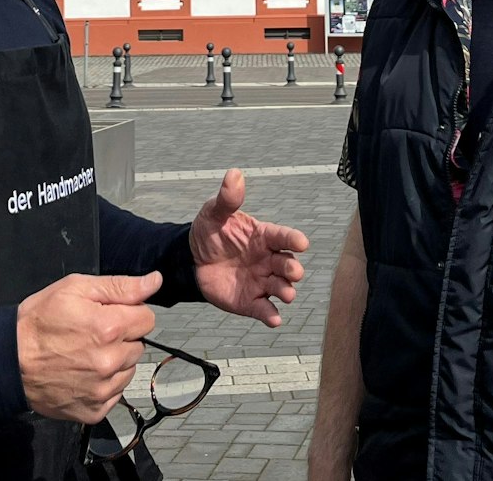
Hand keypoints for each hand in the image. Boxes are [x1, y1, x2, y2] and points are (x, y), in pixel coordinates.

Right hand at [16, 272, 160, 424]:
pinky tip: (82, 374)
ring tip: (84, 354)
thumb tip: (153, 281)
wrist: (8, 362)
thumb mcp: (75, 288)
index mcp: (109, 328)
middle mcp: (110, 362)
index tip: (109, 315)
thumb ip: (120, 286)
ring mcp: (103, 389)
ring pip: (129, 370)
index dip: (129, 313)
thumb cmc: (37, 323)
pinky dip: (103, 385)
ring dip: (114, 362)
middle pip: (139, 345)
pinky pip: (115, 394)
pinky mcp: (94, 410)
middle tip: (91, 334)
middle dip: (121, 337)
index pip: (148, 319)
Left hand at [190, 169, 310, 326]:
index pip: (283, 237)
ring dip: (286, 291)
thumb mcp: (214, 212)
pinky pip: (264, 310)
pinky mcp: (250, 301)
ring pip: (281, 288)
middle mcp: (267, 260)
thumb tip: (234, 174)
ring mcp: (260, 282)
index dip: (292, 239)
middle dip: (293, 269)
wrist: (191, 259)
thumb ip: (227, 198)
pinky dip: (271, 315)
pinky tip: (273, 319)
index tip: (301, 243)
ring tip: (286, 294)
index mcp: (263, 237)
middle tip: (293, 272)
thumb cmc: (209, 232)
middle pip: (287, 265)